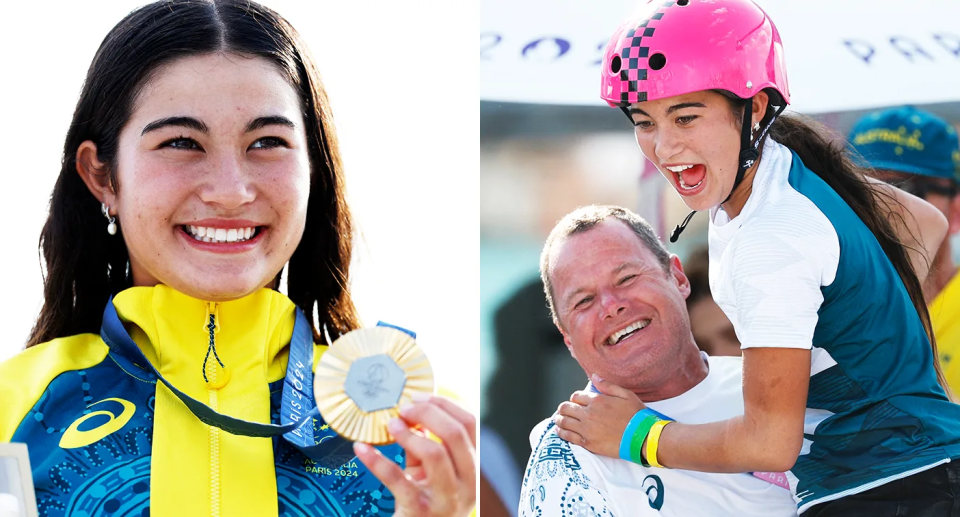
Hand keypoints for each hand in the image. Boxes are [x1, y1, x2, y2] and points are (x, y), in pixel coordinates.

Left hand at [354, 395, 475, 516]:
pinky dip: (376, 460)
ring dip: (409, 434)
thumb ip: (426, 442)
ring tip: (390, 425)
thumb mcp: (431, 471)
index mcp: (472, 468)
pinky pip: (397, 479)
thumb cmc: (425, 501)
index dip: (444, 404)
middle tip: (403, 408)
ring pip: (434, 454)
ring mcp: (446, 499)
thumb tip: (412, 410)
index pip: (469, 424)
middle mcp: (467, 484)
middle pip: (455, 434)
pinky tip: (361, 448)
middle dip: (427, 413)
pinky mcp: (420, 511)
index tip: (419, 396)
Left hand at [554, 374, 645, 457]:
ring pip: (563, 421)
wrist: (643, 437)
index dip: (575, 399)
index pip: (576, 396)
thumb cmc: (637, 415)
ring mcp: (587, 429)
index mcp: (597, 400)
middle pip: (566, 408)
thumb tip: (594, 376)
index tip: (576, 403)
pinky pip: (567, 436)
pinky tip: (560, 431)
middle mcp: (589, 413)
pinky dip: (561, 432)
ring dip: (559, 419)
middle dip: (563, 408)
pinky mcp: (587, 442)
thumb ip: (607, 385)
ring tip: (559, 419)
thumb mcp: (625, 394)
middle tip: (564, 411)